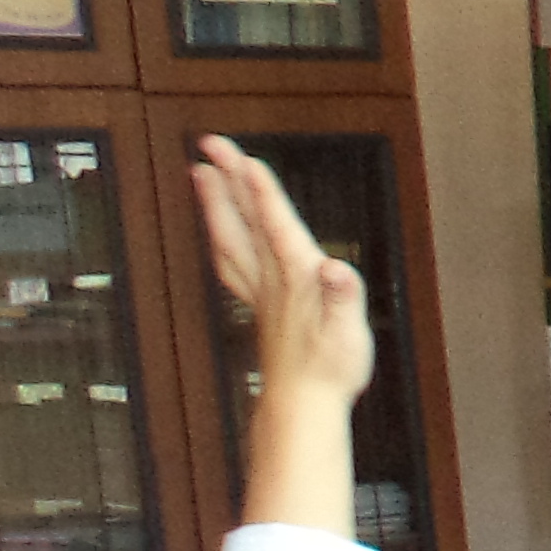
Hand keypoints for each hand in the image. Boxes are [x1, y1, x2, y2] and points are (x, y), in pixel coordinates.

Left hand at [190, 135, 368, 537]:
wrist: (304, 405)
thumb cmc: (330, 371)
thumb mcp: (349, 333)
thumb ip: (343, 298)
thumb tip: (336, 270)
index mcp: (297, 278)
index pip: (276, 225)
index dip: (262, 192)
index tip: (244, 160)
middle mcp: (273, 278)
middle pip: (246, 220)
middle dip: (228, 181)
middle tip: (211, 145)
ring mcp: (261, 291)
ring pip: (231, 237)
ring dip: (215, 203)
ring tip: (200, 172)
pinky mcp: (259, 304)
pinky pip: (230, 262)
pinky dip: (219, 238)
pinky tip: (216, 230)